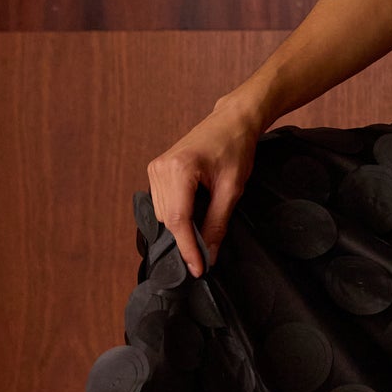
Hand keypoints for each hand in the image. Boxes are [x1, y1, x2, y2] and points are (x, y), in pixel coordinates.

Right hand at [147, 100, 262, 277]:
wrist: (232, 121)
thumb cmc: (235, 148)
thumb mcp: (232, 190)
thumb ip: (218, 224)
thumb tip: (209, 255)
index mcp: (179, 170)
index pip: (179, 221)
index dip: (188, 249)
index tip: (198, 269)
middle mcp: (161, 169)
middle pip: (170, 221)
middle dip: (188, 237)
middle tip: (210, 246)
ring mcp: (155, 168)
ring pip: (164, 215)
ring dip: (183, 224)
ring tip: (206, 213)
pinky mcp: (156, 169)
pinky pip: (163, 203)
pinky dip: (178, 211)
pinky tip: (195, 204)